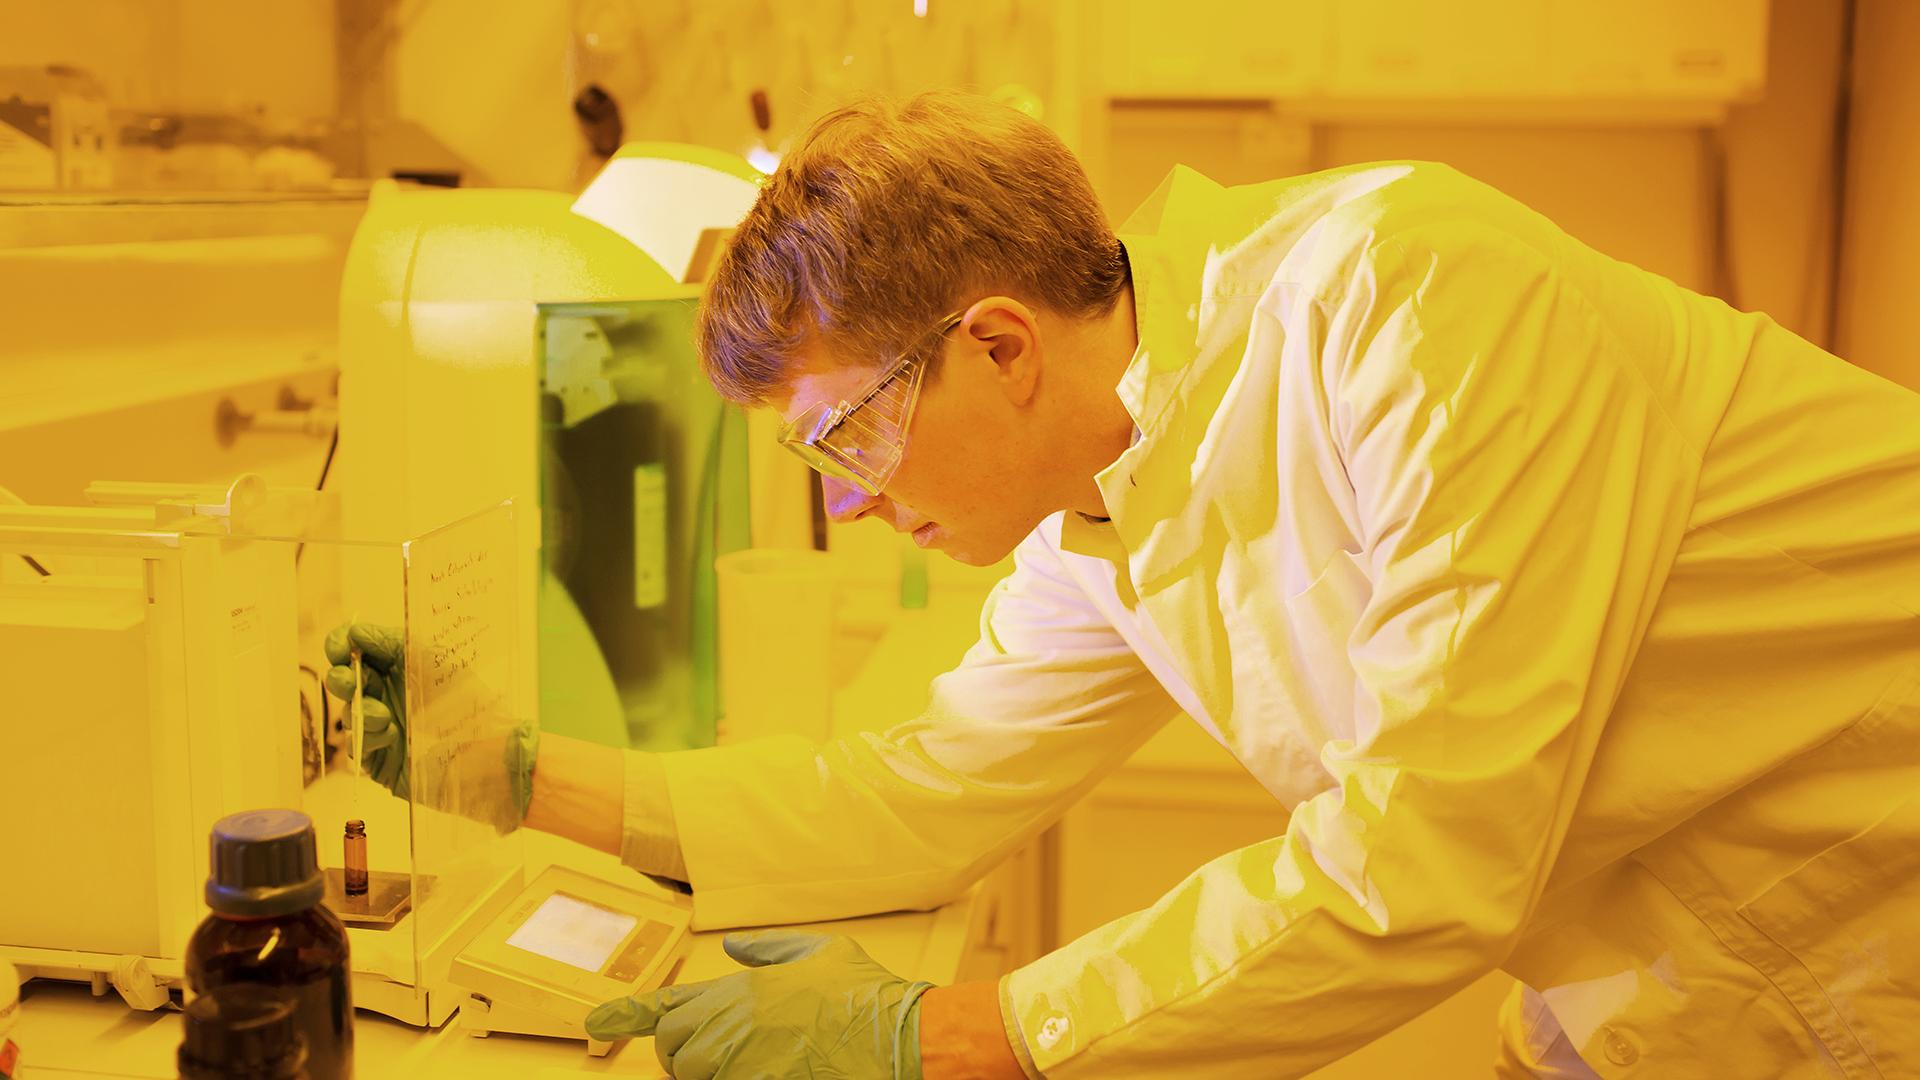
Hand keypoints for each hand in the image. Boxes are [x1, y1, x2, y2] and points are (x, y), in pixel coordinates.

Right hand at [324, 623, 538, 823]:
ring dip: (362, 710)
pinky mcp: (379, 756)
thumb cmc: (461, 696)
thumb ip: (388, 641)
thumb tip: (353, 630)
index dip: (339, 645)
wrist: (480, 747)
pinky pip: (356, 744)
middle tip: (349, 681)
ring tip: (385, 717)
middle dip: (340, 678)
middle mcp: (386, 692)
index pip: (355, 649)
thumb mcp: (428, 658)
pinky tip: (393, 736)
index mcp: (397, 665)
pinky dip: (370, 736)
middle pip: (342, 679)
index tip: (338, 648)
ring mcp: (381, 725)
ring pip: (347, 712)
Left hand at [585, 931, 931, 1078]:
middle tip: (718, 1058)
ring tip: (754, 1063)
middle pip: (674, 1050)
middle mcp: (734, 1023)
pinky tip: (769, 1070)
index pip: (670, 1003)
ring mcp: (744, 1062)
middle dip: (686, 1058)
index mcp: (744, 988)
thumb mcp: (822, 952)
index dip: (628, 1014)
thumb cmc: (866, 995)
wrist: (902, 1035)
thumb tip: (734, 945)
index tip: (596, 1023)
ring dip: (713, 1076)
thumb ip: (771, 949)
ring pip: (695, 1078)